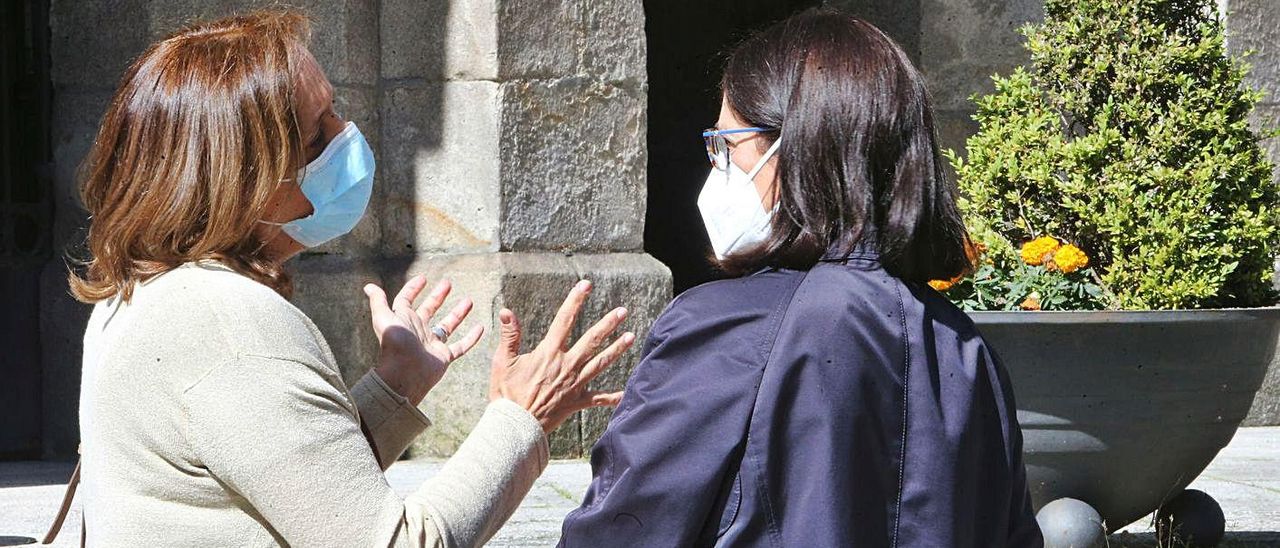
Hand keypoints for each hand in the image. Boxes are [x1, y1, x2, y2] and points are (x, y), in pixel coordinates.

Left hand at [364, 275, 484, 404]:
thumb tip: (368, 286)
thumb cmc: (394, 346)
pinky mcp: (444, 356)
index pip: (407, 300)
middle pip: (430, 309)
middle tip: (448, 283)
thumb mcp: (384, 318)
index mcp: (404, 320)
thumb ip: (378, 302)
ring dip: (458, 313)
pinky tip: (481, 327)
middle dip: (438, 296)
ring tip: (469, 300)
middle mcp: (418, 330)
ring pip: (448, 325)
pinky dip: (471, 338)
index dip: (413, 288)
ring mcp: (432, 343)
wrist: (404, 375)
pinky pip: (461, 345)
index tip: (423, 278)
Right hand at [489, 280, 634, 432]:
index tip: (586, 285)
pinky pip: (597, 399)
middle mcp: (566, 366)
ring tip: (631, 337)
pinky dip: (612, 397)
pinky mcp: (575, 402)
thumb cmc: (505, 395)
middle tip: (622, 311)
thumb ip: (509, 335)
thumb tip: (507, 311)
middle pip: (591, 341)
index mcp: (548, 353)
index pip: (564, 320)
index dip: (575, 300)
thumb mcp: (502, 362)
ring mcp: (573, 385)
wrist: (514, 426)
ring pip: (600, 364)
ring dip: (616, 350)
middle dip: (608, 324)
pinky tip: (625, 393)